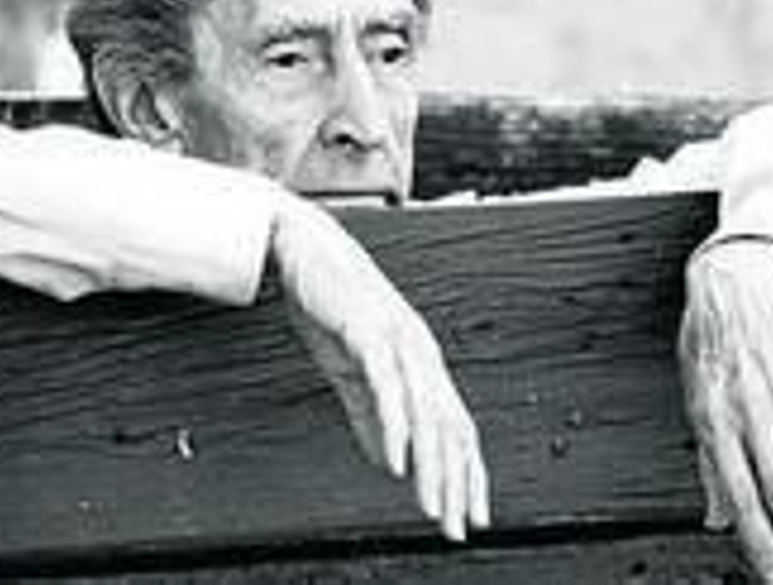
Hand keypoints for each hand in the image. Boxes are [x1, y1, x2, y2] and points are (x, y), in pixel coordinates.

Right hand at [272, 196, 488, 540]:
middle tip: (460, 526)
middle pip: (451, 427)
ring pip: (426, 414)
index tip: (471, 513)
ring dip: (434, 466)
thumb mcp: (352, 370)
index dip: (467, 473)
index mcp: (421, 361)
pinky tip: (398, 459)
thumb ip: (371, 415)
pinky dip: (397, 425)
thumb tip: (391, 460)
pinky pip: (388, 387)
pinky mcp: (369, 331)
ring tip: (435, 506)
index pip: (455, 426)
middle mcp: (420, 351)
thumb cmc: (330, 303)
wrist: (300, 246)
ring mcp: (399, 339)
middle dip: (459, 483)